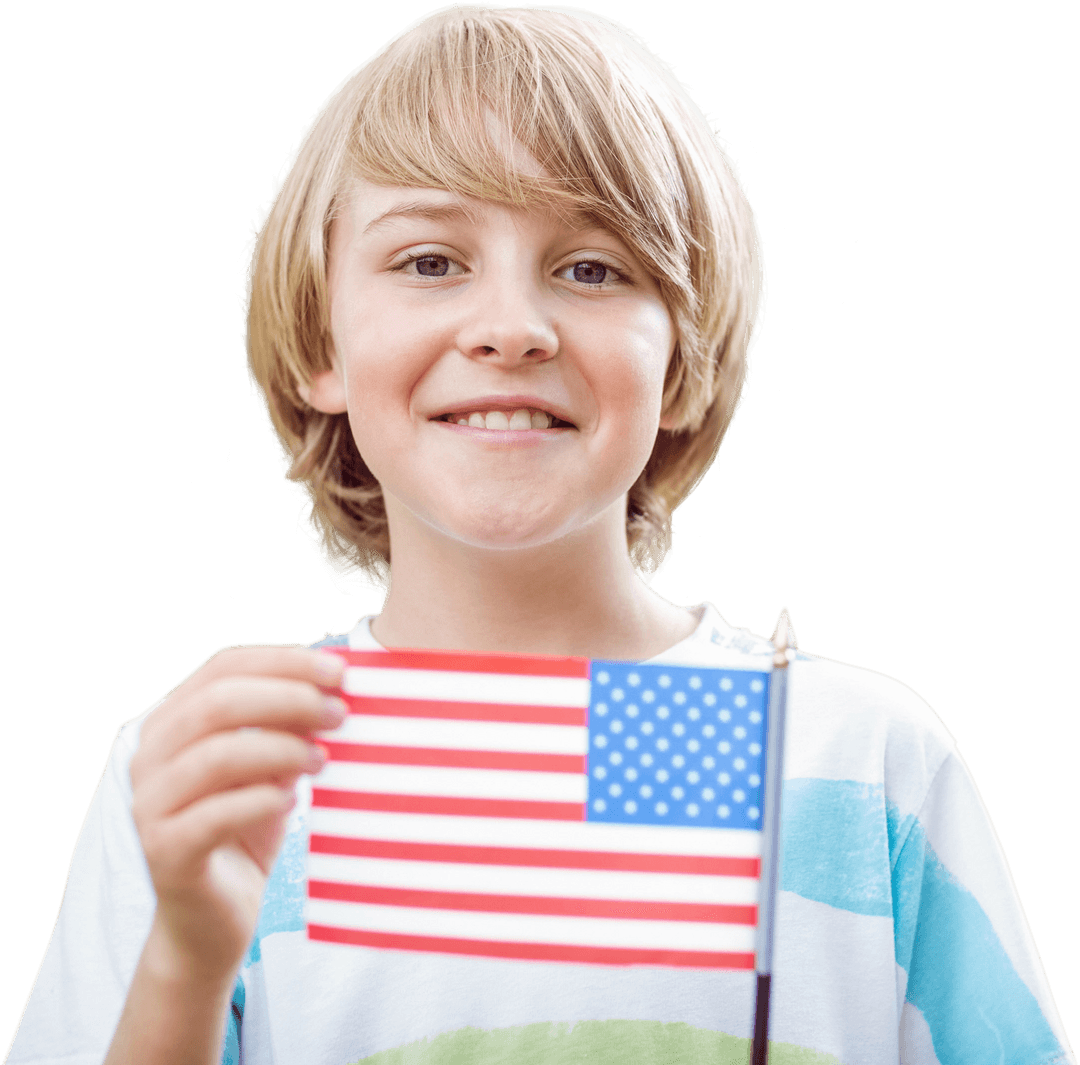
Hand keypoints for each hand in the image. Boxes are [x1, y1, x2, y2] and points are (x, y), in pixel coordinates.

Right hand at [128, 645, 346, 980]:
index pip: (224, 665)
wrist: (212, 921)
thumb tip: (333, 687)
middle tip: (339, 713)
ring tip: (322, 759)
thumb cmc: (247, 828)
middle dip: (289, 698)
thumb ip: (289, 727)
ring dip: (282, 748)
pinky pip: (216, 814)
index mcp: (172, 721)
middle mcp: (150, 756)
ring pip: (218, 754)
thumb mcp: (273, 767)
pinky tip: (291, 799)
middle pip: (219, 701)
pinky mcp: (164, 851)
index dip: (284, 660)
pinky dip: (262, 799)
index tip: (340, 669)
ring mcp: (149, 805)